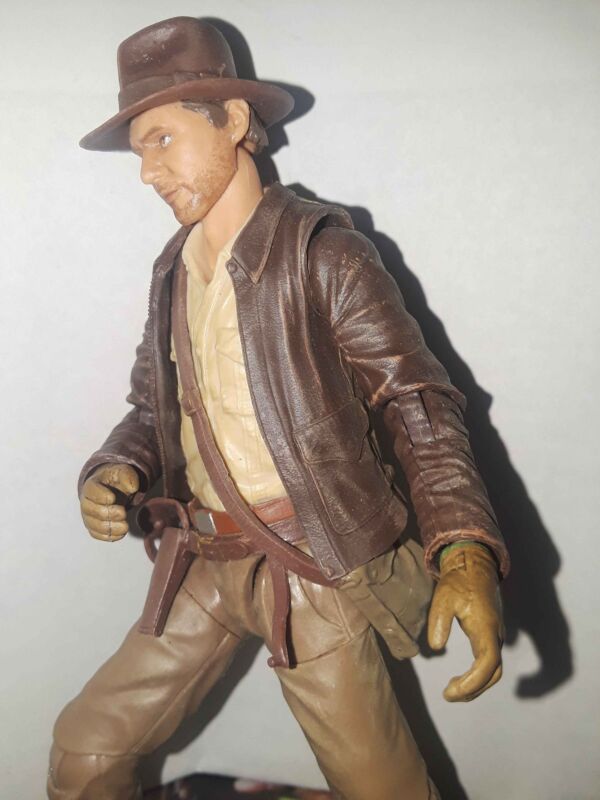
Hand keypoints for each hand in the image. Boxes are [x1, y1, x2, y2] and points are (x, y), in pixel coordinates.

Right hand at [79, 463, 138, 541]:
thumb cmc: (115, 480)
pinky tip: (121, 533)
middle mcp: (86, 502)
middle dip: (108, 513)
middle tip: (123, 513)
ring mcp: (88, 516)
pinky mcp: (93, 527)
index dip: (100, 496)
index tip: (112, 498)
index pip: (91, 491)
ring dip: (110, 528)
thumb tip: (133, 487)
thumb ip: (127, 476)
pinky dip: (109, 536)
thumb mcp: (122, 472)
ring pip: (94, 525)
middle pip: (91, 510)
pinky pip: (97, 535)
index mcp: (91, 486)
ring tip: (125, 526)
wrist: (111, 488)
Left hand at [427, 543, 504, 701]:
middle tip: (448, 695)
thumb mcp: (443, 597)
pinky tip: (460, 679)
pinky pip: (490, 662)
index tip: (451, 690)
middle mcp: (495, 634)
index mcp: (485, 627)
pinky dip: (477, 676)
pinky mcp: (491, 634)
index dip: (473, 682)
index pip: (488, 663)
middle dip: (473, 689)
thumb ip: (439, 621)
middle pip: (494, 673)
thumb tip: (436, 647)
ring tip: (452, 691)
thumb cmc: (458, 581)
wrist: (473, 565)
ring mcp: (496, 635)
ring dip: (476, 685)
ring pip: (494, 670)